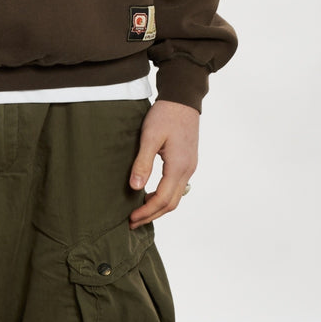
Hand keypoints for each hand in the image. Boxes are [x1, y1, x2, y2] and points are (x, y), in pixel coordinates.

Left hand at [128, 99, 198, 229]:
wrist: (183, 99)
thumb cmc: (165, 115)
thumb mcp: (150, 137)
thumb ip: (143, 162)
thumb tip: (135, 187)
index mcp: (178, 166)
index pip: (162, 199)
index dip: (146, 211)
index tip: (131, 218)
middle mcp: (187, 170)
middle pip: (171, 203)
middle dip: (152, 214)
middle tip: (133, 222)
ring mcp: (189, 166)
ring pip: (176, 196)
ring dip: (159, 207)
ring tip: (140, 211)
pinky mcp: (187, 161)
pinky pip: (177, 186)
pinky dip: (164, 196)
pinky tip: (151, 193)